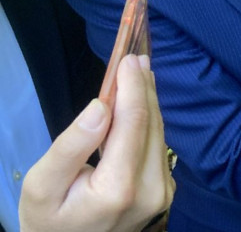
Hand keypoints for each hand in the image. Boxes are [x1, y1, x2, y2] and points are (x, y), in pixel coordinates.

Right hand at [19, 55, 174, 231]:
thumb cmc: (50, 218)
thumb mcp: (43, 185)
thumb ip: (71, 145)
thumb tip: (100, 106)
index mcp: (119, 188)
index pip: (133, 123)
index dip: (133, 87)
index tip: (128, 59)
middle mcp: (151, 190)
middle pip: (151, 124)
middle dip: (143, 88)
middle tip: (136, 57)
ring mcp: (162, 192)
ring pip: (158, 133)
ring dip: (148, 100)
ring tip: (140, 71)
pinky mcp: (164, 191)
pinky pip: (157, 145)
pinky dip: (148, 120)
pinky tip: (140, 100)